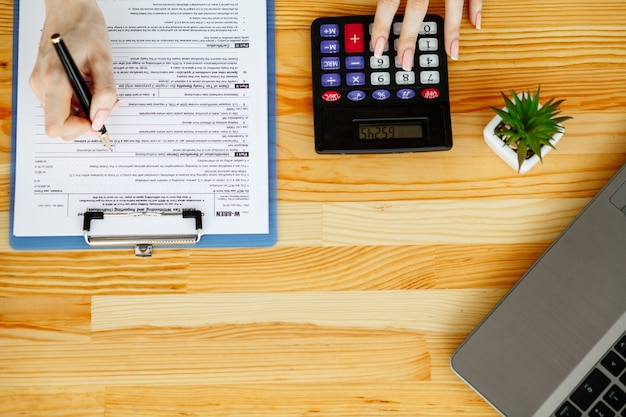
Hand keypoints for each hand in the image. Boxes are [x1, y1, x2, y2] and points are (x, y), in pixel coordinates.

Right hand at [30, 0, 117, 139]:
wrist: (70, 8)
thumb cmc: (86, 28)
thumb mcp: (104, 60)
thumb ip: (105, 92)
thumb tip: (100, 119)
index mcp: (53, 80)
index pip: (56, 126)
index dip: (79, 129)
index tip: (98, 119)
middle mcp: (41, 84)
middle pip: (59, 124)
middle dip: (85, 120)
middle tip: (106, 104)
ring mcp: (40, 83)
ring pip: (61, 115)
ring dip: (83, 110)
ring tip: (97, 89)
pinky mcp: (43, 81)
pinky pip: (60, 103)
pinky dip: (77, 101)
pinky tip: (88, 85)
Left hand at [371, 0, 481, 68]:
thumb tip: (382, 5)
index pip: (389, 1)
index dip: (381, 26)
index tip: (377, 49)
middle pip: (418, 7)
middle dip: (411, 37)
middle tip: (406, 63)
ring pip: (453, 3)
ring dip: (452, 30)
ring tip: (451, 53)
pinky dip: (476, 6)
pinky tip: (475, 23)